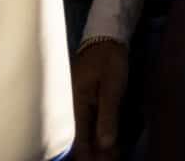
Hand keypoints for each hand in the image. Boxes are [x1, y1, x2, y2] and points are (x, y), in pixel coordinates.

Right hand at [72, 37, 128, 157]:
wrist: (106, 37)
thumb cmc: (109, 59)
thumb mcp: (112, 85)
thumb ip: (108, 115)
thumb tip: (105, 144)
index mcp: (75, 104)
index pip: (78, 139)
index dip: (89, 156)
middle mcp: (72, 108)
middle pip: (80, 140)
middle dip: (93, 154)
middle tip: (111, 160)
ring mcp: (78, 105)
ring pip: (84, 134)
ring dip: (96, 147)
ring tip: (112, 156)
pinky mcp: (85, 103)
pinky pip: (89, 125)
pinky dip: (98, 136)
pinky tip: (109, 145)